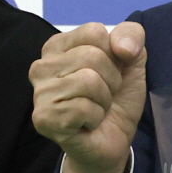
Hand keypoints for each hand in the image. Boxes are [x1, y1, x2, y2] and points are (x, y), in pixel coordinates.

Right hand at [30, 21, 146, 172]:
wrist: (112, 140)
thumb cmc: (116, 98)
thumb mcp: (132, 59)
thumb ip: (131, 36)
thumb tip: (121, 47)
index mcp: (57, 47)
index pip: (94, 32)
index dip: (113, 55)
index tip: (108, 72)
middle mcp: (41, 66)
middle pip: (92, 56)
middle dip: (110, 80)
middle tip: (102, 96)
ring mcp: (39, 93)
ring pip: (88, 81)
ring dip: (103, 101)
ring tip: (94, 109)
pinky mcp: (43, 118)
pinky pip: (83, 107)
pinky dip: (95, 117)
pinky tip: (86, 124)